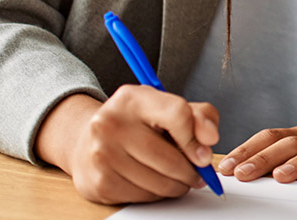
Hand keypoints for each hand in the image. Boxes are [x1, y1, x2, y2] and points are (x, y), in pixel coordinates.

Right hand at [35, 87, 219, 203]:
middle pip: (171, 159)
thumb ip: (198, 116)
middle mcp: (111, 123)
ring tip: (176, 177)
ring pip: (160, 183)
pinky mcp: (99, 182)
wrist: (86, 141)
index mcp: (133, 99)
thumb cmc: (135, 124)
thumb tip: (210, 137)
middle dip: (191, 172)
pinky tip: (152, 182)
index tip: (204, 154)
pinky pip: (144, 197)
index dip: (197, 138)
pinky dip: (157, 194)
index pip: (177, 114)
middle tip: (197, 173)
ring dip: (177, 186)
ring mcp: (102, 154)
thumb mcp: (166, 108)